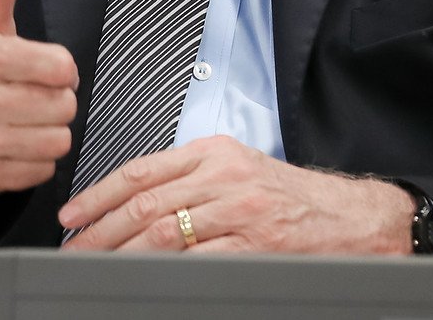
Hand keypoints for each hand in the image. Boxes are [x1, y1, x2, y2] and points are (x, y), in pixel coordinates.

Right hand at [0, 0, 78, 212]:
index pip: (62, 68)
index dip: (58, 68)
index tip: (39, 68)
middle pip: (63, 107)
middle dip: (55, 100)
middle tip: (30, 95)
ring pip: (57, 141)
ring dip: (48, 131)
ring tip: (24, 119)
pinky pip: (41, 171)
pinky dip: (34, 160)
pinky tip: (13, 143)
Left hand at [57, 134, 412, 253]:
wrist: (359, 218)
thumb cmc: (297, 197)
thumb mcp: (240, 168)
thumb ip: (191, 177)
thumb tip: (135, 201)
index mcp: (214, 154)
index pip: (140, 171)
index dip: (99, 194)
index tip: (74, 215)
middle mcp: (223, 177)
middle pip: (144, 203)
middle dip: (101, 229)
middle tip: (76, 247)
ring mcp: (240, 212)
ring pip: (164, 231)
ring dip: (123, 252)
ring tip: (98, 266)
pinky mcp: (258, 245)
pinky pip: (199, 259)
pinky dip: (166, 271)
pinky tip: (146, 279)